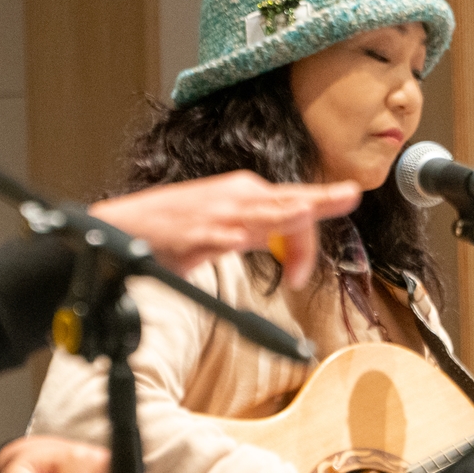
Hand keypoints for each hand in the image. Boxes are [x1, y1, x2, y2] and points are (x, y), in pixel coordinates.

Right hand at [90, 172, 360, 288]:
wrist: (123, 224)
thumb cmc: (173, 227)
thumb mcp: (226, 227)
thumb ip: (258, 232)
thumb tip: (289, 243)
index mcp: (247, 194)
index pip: (294, 207)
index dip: (308, 243)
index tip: (301, 278)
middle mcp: (236, 198)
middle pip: (287, 203)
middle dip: (318, 202)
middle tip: (349, 195)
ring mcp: (215, 213)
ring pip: (258, 212)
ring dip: (285, 213)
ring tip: (308, 210)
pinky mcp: (192, 232)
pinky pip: (217, 234)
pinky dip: (230, 236)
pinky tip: (241, 239)